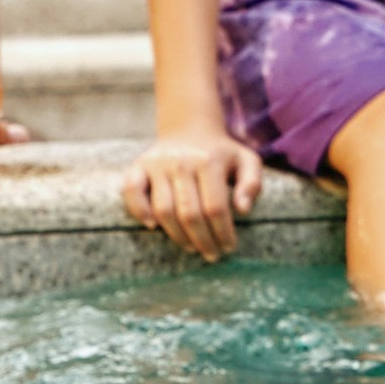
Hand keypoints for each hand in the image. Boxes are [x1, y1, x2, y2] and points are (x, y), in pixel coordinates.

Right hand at [119, 128, 256, 258]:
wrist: (189, 128)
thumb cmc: (221, 153)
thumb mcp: (246, 161)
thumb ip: (253, 183)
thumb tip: (243, 209)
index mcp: (209, 161)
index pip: (215, 207)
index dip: (222, 232)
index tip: (228, 247)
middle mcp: (181, 162)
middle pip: (190, 213)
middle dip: (202, 240)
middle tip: (211, 255)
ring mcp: (157, 164)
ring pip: (163, 210)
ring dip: (177, 235)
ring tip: (191, 247)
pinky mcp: (139, 166)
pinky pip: (132, 191)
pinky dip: (139, 210)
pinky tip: (153, 226)